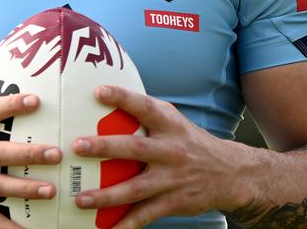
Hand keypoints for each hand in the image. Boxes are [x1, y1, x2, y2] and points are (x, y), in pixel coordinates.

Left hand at [70, 85, 251, 228]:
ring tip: (80, 199)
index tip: (99, 92)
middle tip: (77, 146)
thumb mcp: (175, 122)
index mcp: (169, 125)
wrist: (229, 173)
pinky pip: (145, 215)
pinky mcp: (172, 202)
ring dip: (105, 195)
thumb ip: (148, 114)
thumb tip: (109, 98)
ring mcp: (171, 179)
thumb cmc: (190, 143)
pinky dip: (126, 224)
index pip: (144, 107)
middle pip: (134, 148)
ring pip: (135, 188)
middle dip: (104, 147)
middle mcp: (170, 151)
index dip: (122, 97)